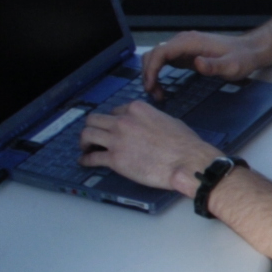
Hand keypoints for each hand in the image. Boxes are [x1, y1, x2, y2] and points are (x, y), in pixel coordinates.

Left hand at [77, 102, 220, 196]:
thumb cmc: (185, 143)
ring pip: (87, 135)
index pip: (114, 111)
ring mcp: (116, 140)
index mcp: (136, 109)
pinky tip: (84, 161)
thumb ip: (151, 120)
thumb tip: (148, 126)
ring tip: (85, 148)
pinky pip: (92, 158)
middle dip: (92, 127)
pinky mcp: (115, 159)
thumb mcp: (168, 121)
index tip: (111, 128)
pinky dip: (85, 160)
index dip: (111, 121)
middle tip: (93, 136)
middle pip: (94, 120)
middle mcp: (123, 121)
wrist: (187, 161)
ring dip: (84, 141)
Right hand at [140, 30, 265, 94]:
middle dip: (148, 73)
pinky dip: (158, 73)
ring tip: (157, 94)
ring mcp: (183, 47)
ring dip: (151, 74)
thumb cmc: (241, 58)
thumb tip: (197, 63)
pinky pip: (164, 61)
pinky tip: (162, 87)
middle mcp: (183, 41)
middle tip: (154, 94)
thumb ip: (214, 65)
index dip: (152, 68)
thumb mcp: (231, 66)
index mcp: (191, 42)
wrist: (249, 50)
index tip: (150, 86)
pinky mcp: (184, 54)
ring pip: (156, 57)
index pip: (161, 51)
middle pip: (154, 54)